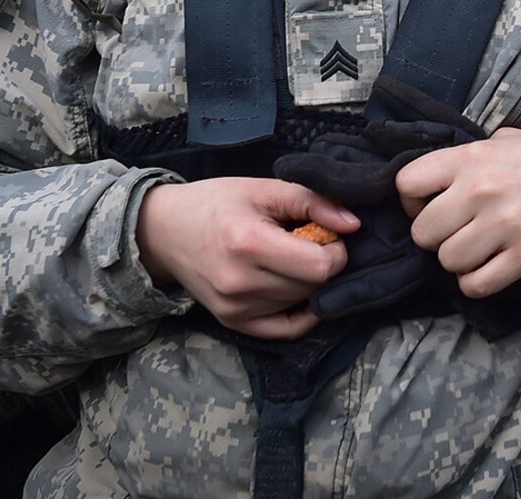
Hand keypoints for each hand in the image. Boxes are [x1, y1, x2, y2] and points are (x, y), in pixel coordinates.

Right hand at [134, 177, 358, 339]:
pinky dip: (302, 313)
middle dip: (324, 264)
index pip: (320, 267)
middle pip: (313, 286)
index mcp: (250, 243)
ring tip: (293, 258)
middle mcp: (241, 283)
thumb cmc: (217, 202)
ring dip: (309, 283)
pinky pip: (285, 331)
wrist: (164, 230)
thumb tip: (355, 225)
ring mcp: (235, 309)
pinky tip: (299, 290)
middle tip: (311, 243)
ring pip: (302, 304)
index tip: (330, 234)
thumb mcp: (264, 189)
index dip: (338, 250)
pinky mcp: (233, 323)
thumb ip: (313, 202)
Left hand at [395, 130, 520, 299]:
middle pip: (422, 232)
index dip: (411, 202)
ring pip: (447, 261)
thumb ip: (469, 155)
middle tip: (457, 233)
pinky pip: (476, 285)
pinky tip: (490, 269)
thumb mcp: (507, 138)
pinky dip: (477, 283)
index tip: (428, 207)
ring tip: (478, 250)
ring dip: (459, 261)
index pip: (406, 183)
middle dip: (435, 237)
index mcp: (473, 157)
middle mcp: (482, 189)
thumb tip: (436, 176)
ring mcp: (504, 224)